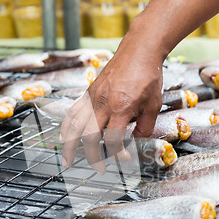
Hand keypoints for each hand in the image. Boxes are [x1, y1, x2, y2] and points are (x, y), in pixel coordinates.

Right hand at [59, 36, 163, 173]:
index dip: (119, 154)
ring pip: (75, 125)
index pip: (113, 139)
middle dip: (91, 156)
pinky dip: (67, 126)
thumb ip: (145, 126)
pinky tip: (64, 136)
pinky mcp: (89, 92)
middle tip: (98, 168)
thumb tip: (136, 140)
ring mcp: (93, 96)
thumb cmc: (148, 75)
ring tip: (67, 159)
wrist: (139, 50)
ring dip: (70, 144)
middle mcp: (103, 102)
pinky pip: (73, 111)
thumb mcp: (154, 104)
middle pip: (89, 136)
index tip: (125, 158)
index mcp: (121, 107)